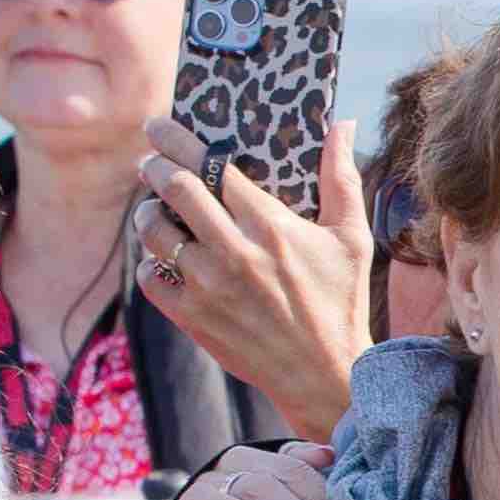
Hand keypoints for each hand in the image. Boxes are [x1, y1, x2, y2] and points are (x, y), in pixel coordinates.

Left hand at [143, 118, 378, 439]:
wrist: (324, 374)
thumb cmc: (340, 301)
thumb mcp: (351, 237)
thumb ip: (341, 177)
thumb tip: (344, 124)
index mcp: (270, 225)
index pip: (210, 167)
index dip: (176, 140)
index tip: (158, 126)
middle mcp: (235, 252)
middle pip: (174, 190)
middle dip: (154, 167)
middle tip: (150, 162)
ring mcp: (209, 287)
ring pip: (154, 232)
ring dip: (148, 212)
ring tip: (154, 208)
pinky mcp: (193, 318)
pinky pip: (150, 277)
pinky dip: (149, 261)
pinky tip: (163, 256)